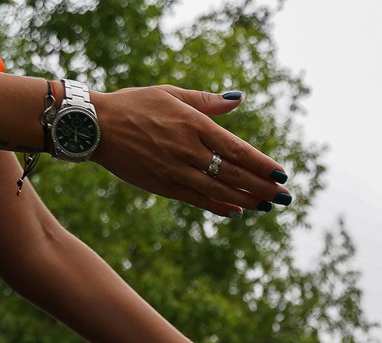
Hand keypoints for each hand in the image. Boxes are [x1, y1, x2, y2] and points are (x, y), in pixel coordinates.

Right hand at [90, 87, 286, 219]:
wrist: (95, 126)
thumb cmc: (134, 105)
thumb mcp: (170, 94)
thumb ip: (206, 101)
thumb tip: (238, 100)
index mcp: (192, 124)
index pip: (237, 149)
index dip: (261, 164)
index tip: (281, 173)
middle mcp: (188, 150)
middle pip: (234, 173)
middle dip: (263, 187)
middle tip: (285, 196)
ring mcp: (176, 171)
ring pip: (220, 190)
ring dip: (247, 200)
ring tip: (268, 206)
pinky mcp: (164, 186)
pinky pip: (198, 200)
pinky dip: (219, 206)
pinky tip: (237, 210)